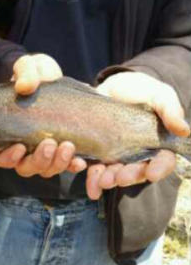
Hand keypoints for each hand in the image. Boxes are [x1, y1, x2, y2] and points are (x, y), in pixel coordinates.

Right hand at [0, 54, 87, 176]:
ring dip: (56, 163)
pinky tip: (80, 161)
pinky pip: (65, 167)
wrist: (58, 77)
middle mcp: (22, 147)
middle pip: (24, 167)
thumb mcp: (29, 66)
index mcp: (5, 131)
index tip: (19, 147)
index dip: (6, 158)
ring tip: (68, 146)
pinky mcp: (61, 150)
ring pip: (45, 169)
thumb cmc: (35, 73)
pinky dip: (72, 166)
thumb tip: (25, 86)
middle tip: (49, 144)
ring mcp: (42, 151)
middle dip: (38, 161)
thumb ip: (25, 72)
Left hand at [86, 72, 190, 199]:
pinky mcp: (97, 152)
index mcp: (158, 144)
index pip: (163, 162)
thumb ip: (170, 110)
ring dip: (108, 180)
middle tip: (119, 177)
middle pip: (136, 172)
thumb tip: (184, 131)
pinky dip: (89, 176)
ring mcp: (116, 155)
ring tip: (102, 180)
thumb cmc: (141, 89)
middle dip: (129, 177)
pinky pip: (93, 168)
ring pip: (114, 174)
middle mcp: (138, 154)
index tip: (152, 173)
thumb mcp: (158, 94)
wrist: (112, 84)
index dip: (159, 169)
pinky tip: (84, 175)